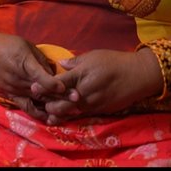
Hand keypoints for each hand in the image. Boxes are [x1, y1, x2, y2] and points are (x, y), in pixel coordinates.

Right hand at [0, 32, 67, 119]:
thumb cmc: (5, 44)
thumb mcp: (25, 45)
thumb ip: (40, 59)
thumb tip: (55, 71)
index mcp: (23, 63)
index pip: (39, 76)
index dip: (53, 83)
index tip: (66, 87)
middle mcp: (18, 79)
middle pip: (41, 91)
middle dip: (60, 96)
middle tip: (77, 99)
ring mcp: (14, 89)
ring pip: (36, 100)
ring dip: (53, 105)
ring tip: (69, 110)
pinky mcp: (10, 95)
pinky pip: (26, 106)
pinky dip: (38, 112)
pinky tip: (50, 118)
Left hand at [36, 48, 160, 123]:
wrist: (138, 75)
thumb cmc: (115, 61)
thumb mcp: (93, 56)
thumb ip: (75, 62)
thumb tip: (60, 64)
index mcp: (81, 75)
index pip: (58, 84)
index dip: (43, 87)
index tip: (32, 88)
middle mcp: (85, 92)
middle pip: (61, 103)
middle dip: (49, 104)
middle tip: (40, 102)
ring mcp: (93, 104)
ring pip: (70, 112)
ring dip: (58, 112)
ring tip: (48, 112)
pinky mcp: (100, 111)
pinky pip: (82, 115)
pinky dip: (72, 115)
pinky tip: (65, 115)